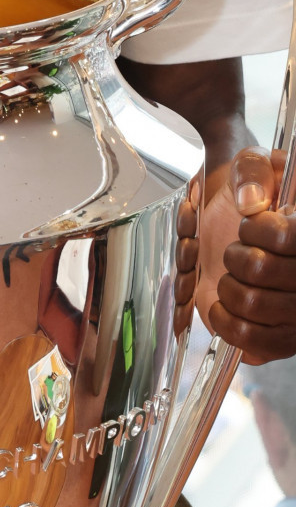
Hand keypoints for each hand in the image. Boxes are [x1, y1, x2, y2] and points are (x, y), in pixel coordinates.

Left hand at [200, 147, 295, 362]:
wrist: (233, 222)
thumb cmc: (249, 196)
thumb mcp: (251, 164)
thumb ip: (253, 171)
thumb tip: (250, 203)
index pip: (283, 237)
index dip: (254, 230)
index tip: (248, 224)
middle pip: (260, 271)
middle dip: (234, 256)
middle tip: (237, 252)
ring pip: (252, 305)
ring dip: (227, 287)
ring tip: (231, 278)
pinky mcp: (283, 339)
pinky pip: (252, 342)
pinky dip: (226, 324)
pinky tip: (224, 306)